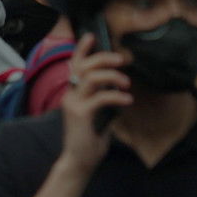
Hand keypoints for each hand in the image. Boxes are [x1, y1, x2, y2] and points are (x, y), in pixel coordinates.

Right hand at [60, 33, 132, 171]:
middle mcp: (70, 94)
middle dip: (103, 58)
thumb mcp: (96, 113)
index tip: (92, 36)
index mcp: (73, 92)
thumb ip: (100, 97)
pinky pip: (100, 97)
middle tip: (122, 59)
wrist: (79, 161)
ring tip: (126, 83)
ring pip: (91, 78)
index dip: (82, 49)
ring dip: (112, 76)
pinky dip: (116, 96)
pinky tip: (127, 100)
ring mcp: (73, 103)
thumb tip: (117, 85)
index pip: (75, 65)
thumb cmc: (89, 138)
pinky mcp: (80, 114)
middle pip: (84, 66)